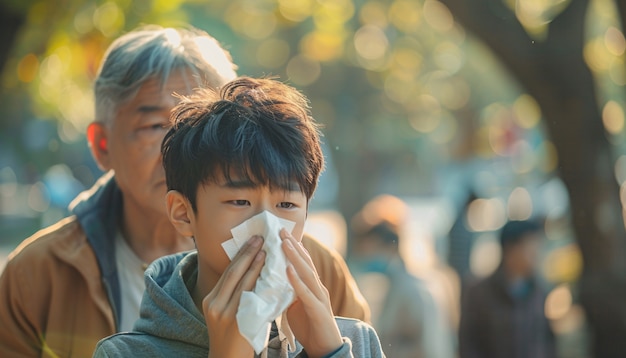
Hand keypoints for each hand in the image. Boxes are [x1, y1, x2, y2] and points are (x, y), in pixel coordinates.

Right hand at [203, 235, 265, 357]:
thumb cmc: (233, 335)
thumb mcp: (225, 311)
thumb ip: (234, 293)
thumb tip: (251, 268)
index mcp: (210, 299)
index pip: (227, 272)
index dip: (240, 254)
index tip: (252, 240)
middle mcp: (214, 304)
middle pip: (233, 273)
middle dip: (247, 253)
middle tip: (260, 238)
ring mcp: (224, 313)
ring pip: (242, 283)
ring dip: (256, 265)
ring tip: (266, 250)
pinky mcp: (236, 322)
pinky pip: (249, 298)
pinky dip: (259, 284)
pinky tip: (268, 274)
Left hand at [281, 229, 342, 356]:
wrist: (324, 349)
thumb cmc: (309, 326)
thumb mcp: (295, 305)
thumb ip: (287, 292)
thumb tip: (271, 280)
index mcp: (311, 286)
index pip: (302, 262)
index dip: (293, 247)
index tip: (281, 233)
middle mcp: (317, 288)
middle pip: (305, 262)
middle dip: (293, 245)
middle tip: (281, 229)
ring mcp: (319, 298)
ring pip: (307, 273)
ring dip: (295, 257)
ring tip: (284, 243)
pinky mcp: (318, 310)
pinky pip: (306, 293)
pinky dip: (297, 281)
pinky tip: (288, 270)